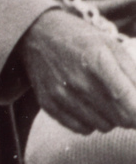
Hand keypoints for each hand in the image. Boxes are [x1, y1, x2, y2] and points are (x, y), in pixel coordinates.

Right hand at [19, 7, 135, 133]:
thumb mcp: (112, 46)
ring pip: (104, 126)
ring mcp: (61, 94)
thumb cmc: (81, 40)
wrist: (37, 35)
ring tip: (105, 100)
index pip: (130, 103)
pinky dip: (92, 122)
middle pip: (121, 118)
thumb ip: (133, 74)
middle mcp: (78, 80)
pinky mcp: (48, 104)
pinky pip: (83, 129)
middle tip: (126, 102)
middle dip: (130, 114)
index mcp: (98, 61)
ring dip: (111, 118)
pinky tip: (89, 106)